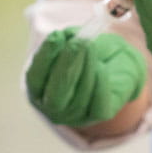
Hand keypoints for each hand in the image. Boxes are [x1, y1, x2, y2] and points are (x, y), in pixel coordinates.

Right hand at [25, 27, 145, 127]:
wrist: (116, 65)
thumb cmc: (87, 52)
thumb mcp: (74, 41)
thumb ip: (68, 40)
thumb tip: (67, 36)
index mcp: (38, 90)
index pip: (35, 79)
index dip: (45, 58)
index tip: (56, 36)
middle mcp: (53, 108)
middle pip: (55, 95)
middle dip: (66, 66)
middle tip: (78, 42)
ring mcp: (75, 116)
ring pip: (79, 98)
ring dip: (86, 69)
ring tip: (91, 46)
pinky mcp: (98, 116)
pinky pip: (98, 105)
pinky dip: (100, 85)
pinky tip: (101, 67)